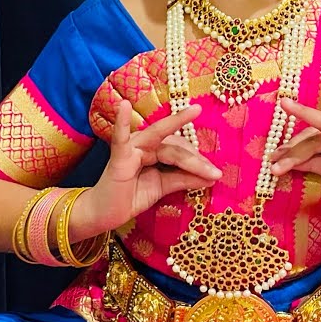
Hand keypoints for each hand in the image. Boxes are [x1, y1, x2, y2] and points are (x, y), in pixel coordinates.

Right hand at [74, 101, 220, 236]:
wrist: (105, 215)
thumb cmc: (130, 197)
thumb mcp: (163, 187)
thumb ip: (183, 180)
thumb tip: (212, 177)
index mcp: (154, 150)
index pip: (180, 150)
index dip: (198, 161)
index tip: (214, 174)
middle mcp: (144, 144)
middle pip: (176, 147)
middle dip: (196, 160)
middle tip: (215, 173)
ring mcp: (131, 149)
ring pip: (162, 144)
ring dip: (186, 155)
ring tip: (206, 163)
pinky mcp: (118, 158)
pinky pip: (120, 138)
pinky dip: (121, 122)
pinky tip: (125, 106)